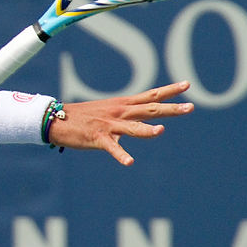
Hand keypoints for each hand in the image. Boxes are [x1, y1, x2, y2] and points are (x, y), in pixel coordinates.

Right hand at [48, 81, 193, 165]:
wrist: (57, 119)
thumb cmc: (84, 117)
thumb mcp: (109, 111)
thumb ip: (129, 115)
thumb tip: (148, 119)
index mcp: (123, 105)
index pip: (151, 95)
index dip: (169, 90)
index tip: (187, 84)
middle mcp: (120, 112)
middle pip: (149, 110)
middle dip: (170, 109)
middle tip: (190, 107)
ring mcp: (109, 125)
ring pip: (132, 128)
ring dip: (146, 130)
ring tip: (160, 131)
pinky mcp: (98, 138)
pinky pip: (112, 148)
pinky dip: (121, 155)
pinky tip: (129, 162)